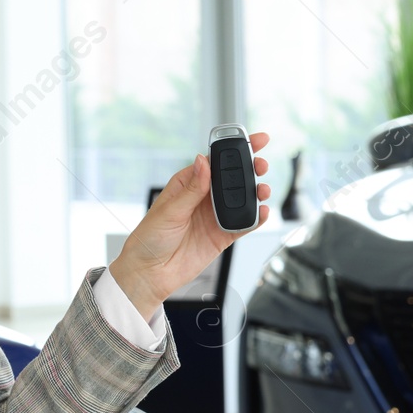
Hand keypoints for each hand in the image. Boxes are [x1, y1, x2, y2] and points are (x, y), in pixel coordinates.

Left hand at [110, 132, 271, 319]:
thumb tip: (203, 161)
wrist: (150, 273)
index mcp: (188, 185)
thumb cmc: (150, 238)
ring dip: (256, 192)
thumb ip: (192, 189)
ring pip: (242, 199)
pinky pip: (244, 224)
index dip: (234, 150)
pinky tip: (262, 212)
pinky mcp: (222, 236)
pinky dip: (256, 218)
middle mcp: (203, 199)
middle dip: (250, 168)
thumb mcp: (169, 210)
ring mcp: (214, 217)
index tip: (252, 140)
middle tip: (261, 164)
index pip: (215, 162)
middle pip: (233, 178)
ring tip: (263, 189)